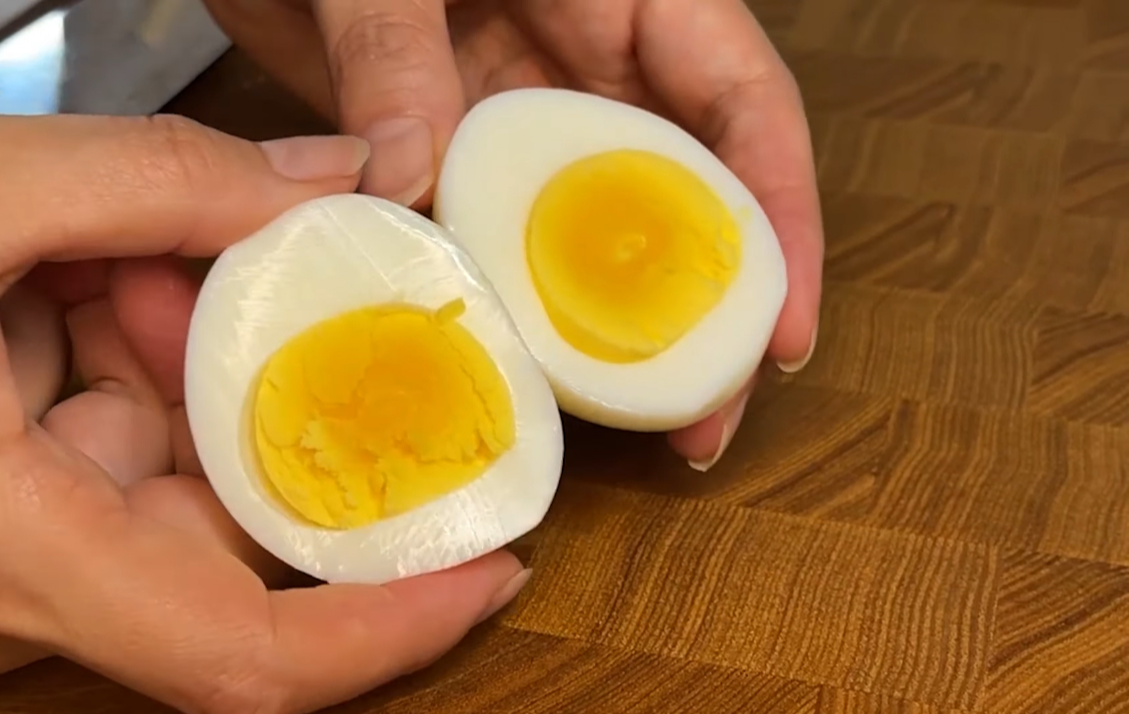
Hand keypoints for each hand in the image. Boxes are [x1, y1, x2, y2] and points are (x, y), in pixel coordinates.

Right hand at [0, 114, 527, 712]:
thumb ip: (158, 177)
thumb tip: (340, 175)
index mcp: (11, 550)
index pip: (242, 657)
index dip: (386, 631)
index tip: (492, 571)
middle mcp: (25, 572)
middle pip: (229, 536)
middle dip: (283, 411)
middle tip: (315, 298)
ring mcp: (21, 535)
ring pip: (175, 472)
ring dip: (200, 359)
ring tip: (152, 260)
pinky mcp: (13, 485)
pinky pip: (118, 436)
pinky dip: (140, 353)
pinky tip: (113, 276)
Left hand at [202, 0, 823, 467]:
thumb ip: (393, 49)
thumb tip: (404, 186)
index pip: (743, 104)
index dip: (782, 217)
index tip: (783, 331)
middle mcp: (593, 67)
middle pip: (688, 196)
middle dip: (709, 314)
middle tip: (705, 422)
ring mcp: (525, 119)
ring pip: (595, 236)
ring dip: (615, 334)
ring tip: (636, 432)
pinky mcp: (456, 154)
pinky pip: (500, 241)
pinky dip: (511, 307)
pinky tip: (521, 376)